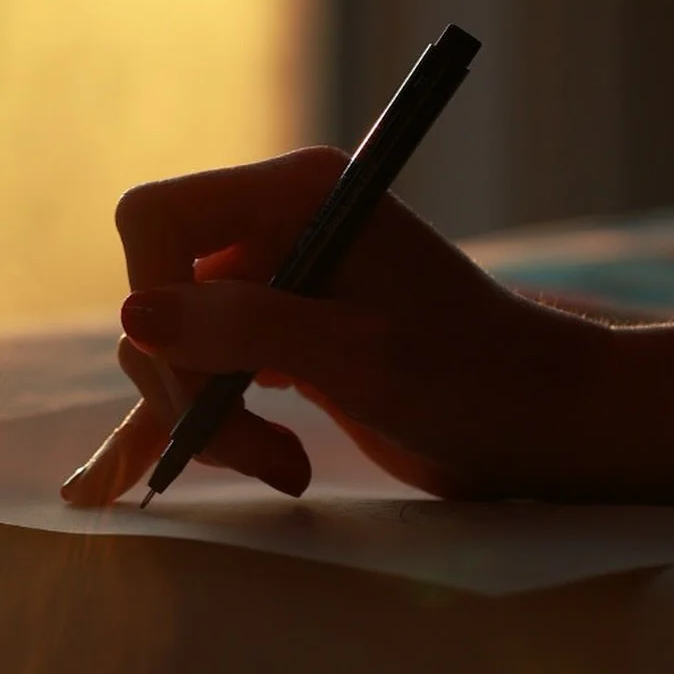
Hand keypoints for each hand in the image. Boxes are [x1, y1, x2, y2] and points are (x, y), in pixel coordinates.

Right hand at [61, 148, 610, 506]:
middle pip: (157, 296)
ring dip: (206, 419)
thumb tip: (133, 316)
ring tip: (282, 467)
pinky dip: (184, 424)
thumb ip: (249, 326)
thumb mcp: (363, 354)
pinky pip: (198, 372)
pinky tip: (134, 479)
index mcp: (295, 194)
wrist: (541, 423)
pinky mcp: (275, 338)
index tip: (197, 381)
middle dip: (190, 386)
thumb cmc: (473, 377)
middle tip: (260, 454)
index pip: (158, 220)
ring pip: (173, 346)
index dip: (154, 300)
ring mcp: (271, 283)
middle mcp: (272, 225)